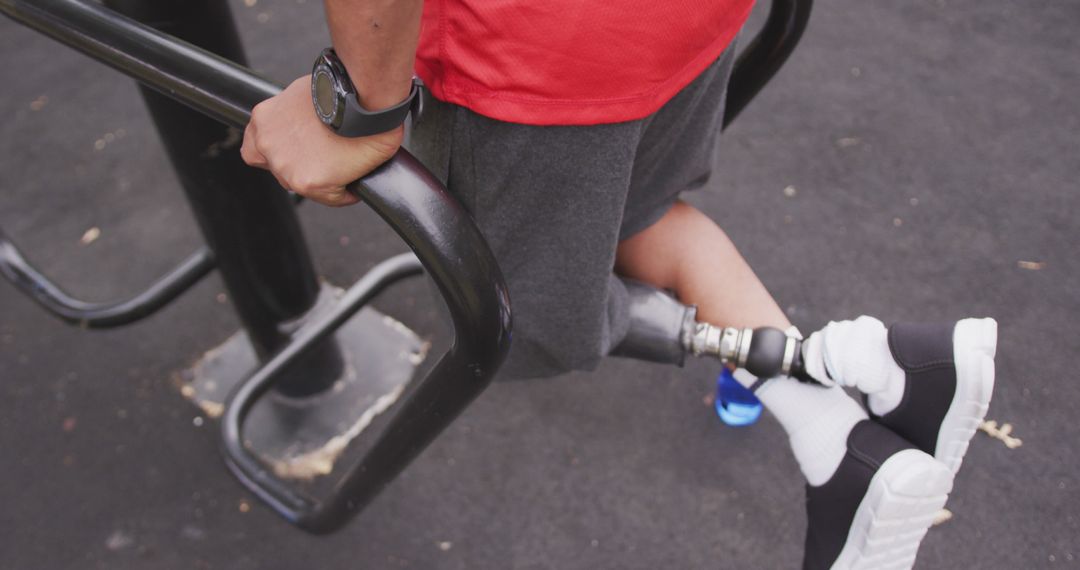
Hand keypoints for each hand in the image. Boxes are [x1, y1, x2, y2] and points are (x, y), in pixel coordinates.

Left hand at [240, 75, 403, 206]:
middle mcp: (268, 144)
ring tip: (348, 162)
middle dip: (305, 166)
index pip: (256, 149)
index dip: (281, 152)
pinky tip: (359, 174)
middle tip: (330, 155)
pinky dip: (347, 192)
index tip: (298, 151)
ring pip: (307, 186)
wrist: (364, 95)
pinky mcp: (309, 183)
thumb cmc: (342, 89)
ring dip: (327, 179)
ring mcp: (285, 166)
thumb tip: (308, 125)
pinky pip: (333, 197)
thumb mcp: (303, 93)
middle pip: (282, 172)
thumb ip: (294, 114)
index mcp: (265, 120)